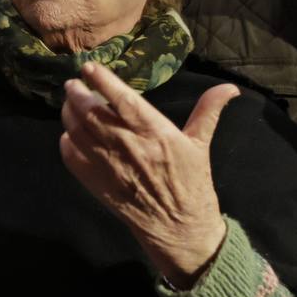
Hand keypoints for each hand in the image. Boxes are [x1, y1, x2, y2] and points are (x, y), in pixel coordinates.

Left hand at [60, 62, 238, 286]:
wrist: (180, 229)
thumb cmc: (191, 184)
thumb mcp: (200, 145)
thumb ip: (208, 111)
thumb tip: (230, 87)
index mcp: (156, 134)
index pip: (123, 101)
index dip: (104, 81)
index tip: (89, 67)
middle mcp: (129, 148)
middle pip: (92, 113)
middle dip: (77, 94)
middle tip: (73, 83)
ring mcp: (109, 167)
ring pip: (78, 132)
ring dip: (69, 114)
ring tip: (69, 102)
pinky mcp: (97, 184)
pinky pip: (72, 158)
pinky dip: (66, 142)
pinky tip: (70, 134)